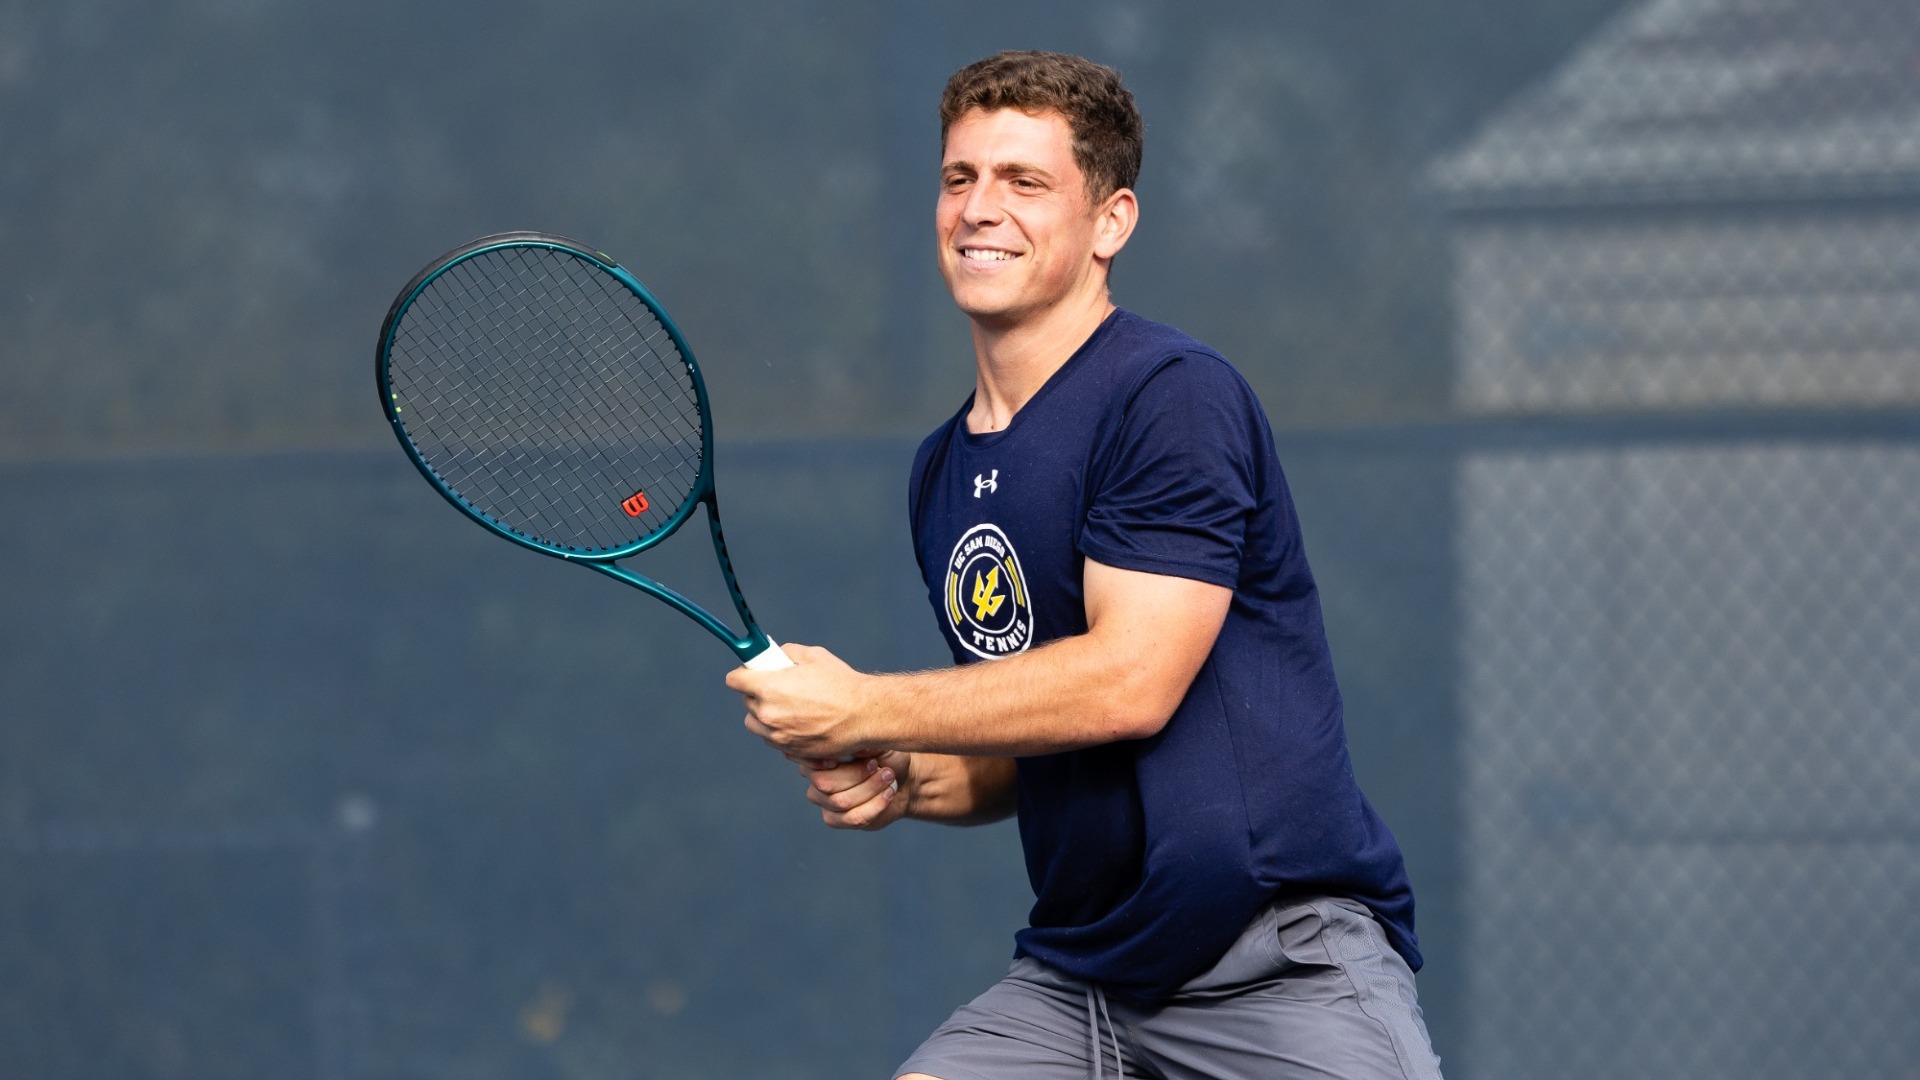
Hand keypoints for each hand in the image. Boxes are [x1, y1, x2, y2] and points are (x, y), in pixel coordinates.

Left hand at [725, 642, 872, 759]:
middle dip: (758, 694)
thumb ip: (787, 653)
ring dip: (765, 715)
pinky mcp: (790, 750)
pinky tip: (799, 722)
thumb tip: (775, 656)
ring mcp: (778, 735)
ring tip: (788, 707)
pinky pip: (772, 739)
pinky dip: (779, 731)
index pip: (734, 680)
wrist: (864, 715)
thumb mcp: (813, 656)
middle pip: (745, 702)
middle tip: (779, 688)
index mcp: (769, 687)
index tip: (750, 673)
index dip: (743, 674)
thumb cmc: (842, 685)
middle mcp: (768, 714)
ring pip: (756, 724)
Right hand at [795, 751, 910, 829]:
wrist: (902, 781)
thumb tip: (856, 745)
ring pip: (841, 802)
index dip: (827, 762)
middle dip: (857, 776)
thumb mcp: (879, 744)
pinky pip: (852, 818)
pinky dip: (874, 806)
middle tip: (880, 768)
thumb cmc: (886, 758)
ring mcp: (822, 801)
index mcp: (818, 755)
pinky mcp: (834, 820)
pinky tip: (887, 794)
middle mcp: (814, 778)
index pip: (813, 761)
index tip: (860, 760)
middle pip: (825, 783)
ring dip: (870, 790)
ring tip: (888, 778)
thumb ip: (864, 744)